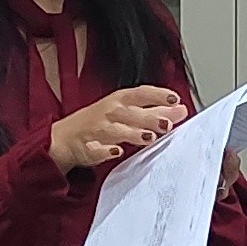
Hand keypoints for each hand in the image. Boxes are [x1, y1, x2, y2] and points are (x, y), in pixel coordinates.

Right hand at [50, 86, 189, 174]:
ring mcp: (97, 129)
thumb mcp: (127, 111)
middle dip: (149, 117)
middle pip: (131, 113)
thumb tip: (181, 109)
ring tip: (148, 137)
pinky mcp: (87, 147)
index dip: (158, 95)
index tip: (175, 99)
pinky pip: (96, 149)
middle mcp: (110, 112)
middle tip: (167, 124)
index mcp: (120, 100)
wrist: (65, 137)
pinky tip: (116, 151)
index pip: (141, 93)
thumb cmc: (101, 122)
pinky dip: (105, 150)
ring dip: (132, 133)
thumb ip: (155, 110)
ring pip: (116, 130)